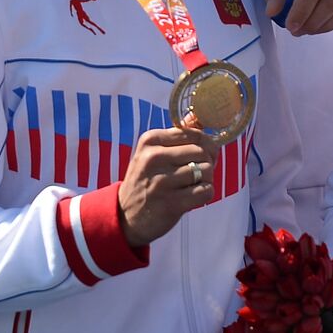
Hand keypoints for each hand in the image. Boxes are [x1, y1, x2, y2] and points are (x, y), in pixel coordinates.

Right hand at [117, 127, 217, 247]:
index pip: (194, 133)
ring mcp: (162, 182)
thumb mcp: (152, 152)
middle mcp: (154, 158)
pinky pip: (206, 191)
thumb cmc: (145, 179)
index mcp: (150, 140)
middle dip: (208, 162)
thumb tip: (197, 117)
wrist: (125, 215)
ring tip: (193, 184)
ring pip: (207, 171)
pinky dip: (205, 194)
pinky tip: (193, 196)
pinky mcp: (172, 203)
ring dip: (206, 179)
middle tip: (199, 171)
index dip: (206, 144)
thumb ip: (176, 136)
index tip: (203, 154)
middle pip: (203, 152)